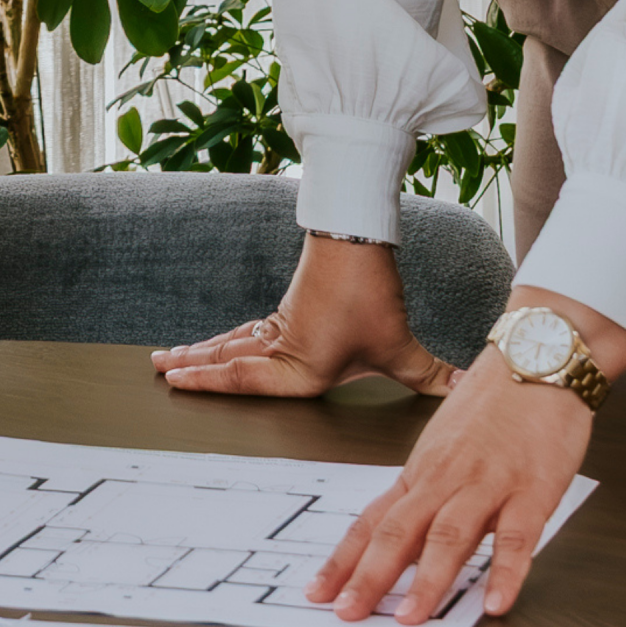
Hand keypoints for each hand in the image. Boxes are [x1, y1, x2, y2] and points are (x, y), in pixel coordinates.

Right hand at [150, 237, 457, 399]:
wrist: (355, 236)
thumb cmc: (369, 290)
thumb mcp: (400, 343)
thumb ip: (428, 373)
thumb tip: (465, 389)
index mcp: (302, 365)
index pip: (246, 379)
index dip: (208, 382)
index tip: (177, 381)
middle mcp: (283, 346)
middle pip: (228, 358)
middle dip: (194, 366)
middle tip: (160, 368)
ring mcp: (282, 324)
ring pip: (233, 341)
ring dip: (203, 350)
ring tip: (170, 355)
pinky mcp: (289, 307)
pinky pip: (248, 328)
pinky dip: (227, 337)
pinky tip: (224, 339)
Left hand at [306, 346, 594, 622]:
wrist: (536, 355)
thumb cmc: (493, 401)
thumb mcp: (445, 445)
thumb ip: (428, 491)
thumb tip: (405, 541)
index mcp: (421, 471)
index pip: (372, 520)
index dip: (344, 559)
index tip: (318, 591)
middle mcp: (444, 478)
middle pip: (398, 531)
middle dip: (370, 577)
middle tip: (346, 615)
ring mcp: (487, 483)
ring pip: (449, 535)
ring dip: (428, 580)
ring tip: (410, 619)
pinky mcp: (532, 488)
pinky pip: (516, 535)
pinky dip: (506, 571)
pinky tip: (495, 602)